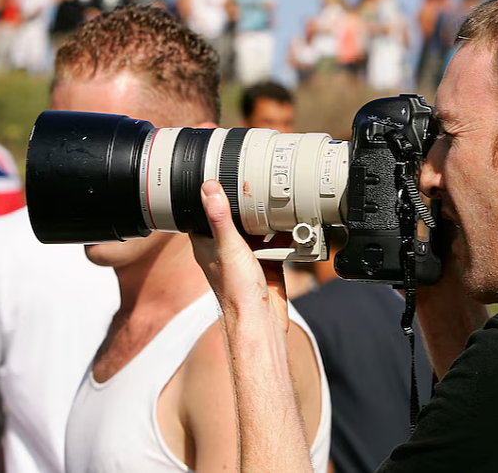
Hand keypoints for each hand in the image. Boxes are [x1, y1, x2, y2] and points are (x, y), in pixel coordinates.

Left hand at [190, 180, 288, 332]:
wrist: (261, 321)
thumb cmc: (237, 290)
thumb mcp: (229, 246)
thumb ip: (221, 217)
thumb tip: (209, 187)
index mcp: (208, 244)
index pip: (204, 213)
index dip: (209, 195)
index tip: (218, 176)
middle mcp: (226, 249)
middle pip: (234, 219)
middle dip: (245, 203)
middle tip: (254, 181)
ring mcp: (247, 257)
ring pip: (256, 230)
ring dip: (266, 218)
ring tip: (276, 197)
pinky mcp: (266, 264)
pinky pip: (276, 243)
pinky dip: (285, 234)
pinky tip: (293, 224)